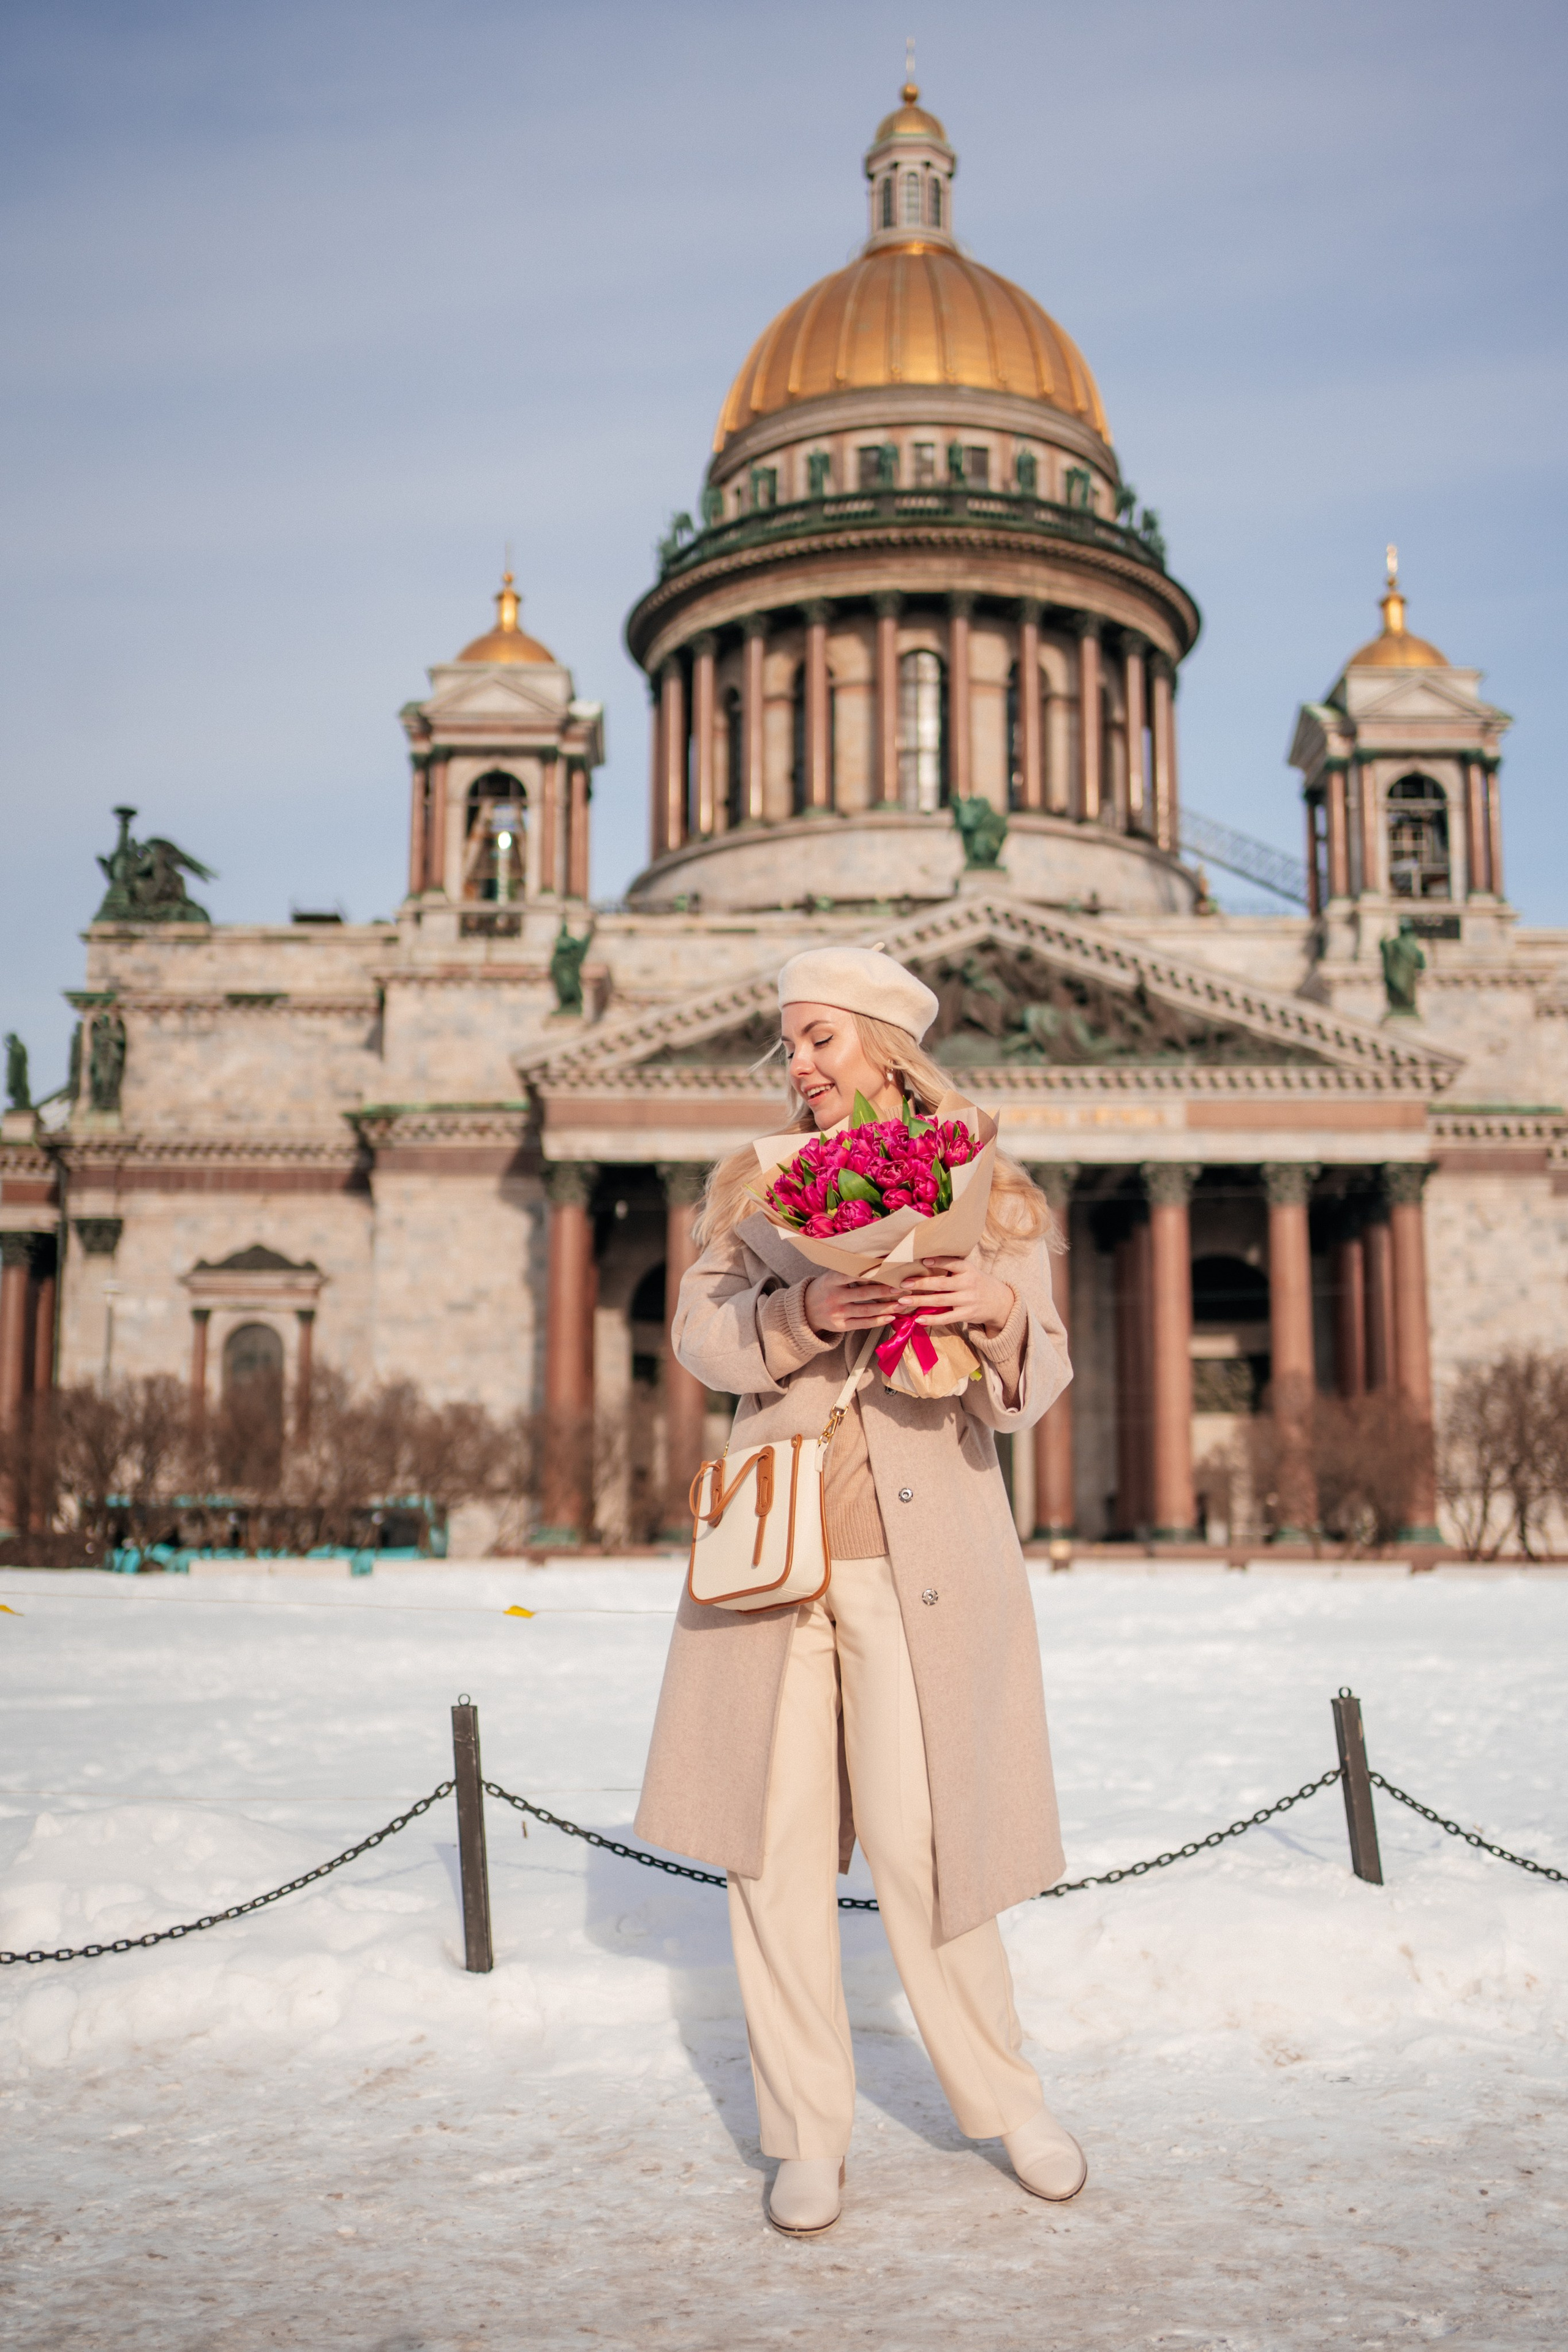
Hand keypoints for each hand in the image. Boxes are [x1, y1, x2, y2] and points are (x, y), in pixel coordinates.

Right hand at [803, 1272, 899, 1333]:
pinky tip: (890, 1317)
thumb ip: (847, 1272)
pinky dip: (878, 1321)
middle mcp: (834, 1297)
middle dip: (884, 1291)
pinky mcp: (841, 1326)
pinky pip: (863, 1324)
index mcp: (831, 1281)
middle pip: (863, 1294)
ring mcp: (837, 1313)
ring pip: (866, 1310)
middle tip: (901, 1288)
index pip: (851, 1275)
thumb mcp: (829, 1277)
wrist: (805, 1311)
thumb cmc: (824, 1289)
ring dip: (886, 1307)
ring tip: (901, 1303)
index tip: (887, 1271)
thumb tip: (874, 1263)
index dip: (870, 1274)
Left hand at [890, 1251, 1014, 1334]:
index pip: (952, 1263)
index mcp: (968, 1270)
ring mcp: (968, 1300)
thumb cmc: (978, 1283)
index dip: (938, 1261)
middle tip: (903, 1283)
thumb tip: (924, 1262)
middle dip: (921, 1283)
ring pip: (940, 1301)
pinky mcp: (967, 1314)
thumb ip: (953, 1268)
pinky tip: (918, 1319)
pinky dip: (932, 1319)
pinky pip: (947, 1318)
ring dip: (920, 1301)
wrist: (1000, 1302)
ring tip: (903, 1300)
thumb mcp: (970, 1271)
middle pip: (941, 1284)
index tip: (923, 1260)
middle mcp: (968, 1284)